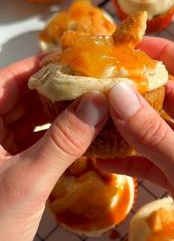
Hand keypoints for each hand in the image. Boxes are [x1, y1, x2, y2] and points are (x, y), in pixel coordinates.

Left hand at [0, 56, 107, 240]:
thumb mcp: (29, 180)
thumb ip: (64, 141)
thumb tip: (97, 103)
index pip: (8, 80)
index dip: (40, 67)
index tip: (74, 61)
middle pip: (22, 97)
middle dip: (57, 90)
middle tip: (91, 83)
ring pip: (31, 119)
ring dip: (60, 114)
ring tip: (92, 105)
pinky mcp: (10, 166)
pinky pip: (35, 141)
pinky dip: (57, 136)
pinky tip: (81, 134)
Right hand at [98, 37, 173, 240]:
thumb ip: (155, 136)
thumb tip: (118, 95)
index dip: (166, 53)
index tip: (132, 48)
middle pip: (170, 98)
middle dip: (139, 91)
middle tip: (102, 85)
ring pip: (156, 131)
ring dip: (129, 126)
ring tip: (96, 119)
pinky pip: (151, 161)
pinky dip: (129, 158)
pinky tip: (105, 158)